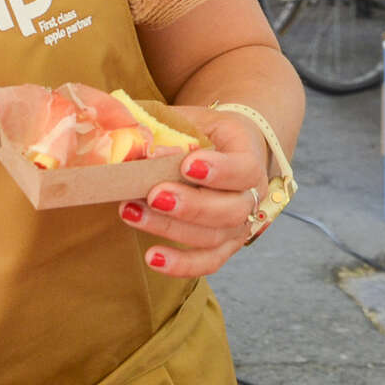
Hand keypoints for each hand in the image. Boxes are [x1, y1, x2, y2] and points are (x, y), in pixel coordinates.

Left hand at [114, 109, 269, 278]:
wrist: (226, 149)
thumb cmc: (203, 131)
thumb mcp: (189, 119)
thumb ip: (165, 129)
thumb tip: (132, 142)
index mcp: (248, 156)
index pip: (244, 169)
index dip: (220, 171)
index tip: (187, 164)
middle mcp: (252, 196)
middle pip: (231, 211)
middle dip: (191, 205)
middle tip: (154, 194)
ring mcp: (240, 225)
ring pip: (214, 237)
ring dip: (171, 228)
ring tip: (132, 213)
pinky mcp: (224, 246)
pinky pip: (208, 262)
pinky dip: (182, 265)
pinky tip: (152, 258)